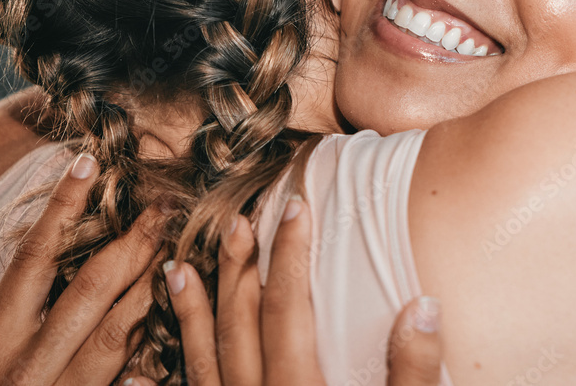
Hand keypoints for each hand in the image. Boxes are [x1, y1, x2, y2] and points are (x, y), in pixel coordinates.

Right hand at [0, 152, 167, 384]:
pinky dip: (150, 364)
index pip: (34, 260)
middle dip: (131, 245)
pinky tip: (179, 335)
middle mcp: (29, 370)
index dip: (61, 208)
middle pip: (90, 293)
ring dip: (152, 292)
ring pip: (117, 337)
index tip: (89, 162)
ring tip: (180, 253)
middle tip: (164, 205)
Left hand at [141, 197, 442, 385]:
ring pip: (201, 362)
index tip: (295, 206)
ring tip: (177, 268)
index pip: (289, 308)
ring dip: (190, 312)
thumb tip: (424, 305)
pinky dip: (173, 372)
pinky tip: (151, 360)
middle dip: (239, 268)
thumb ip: (412, 377)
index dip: (291, 254)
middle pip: (239, 324)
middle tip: (236, 220)